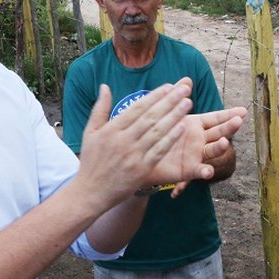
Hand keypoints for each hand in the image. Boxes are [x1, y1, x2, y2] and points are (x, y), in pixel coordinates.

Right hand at [75, 81, 192, 207]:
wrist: (90, 192)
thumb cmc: (91, 161)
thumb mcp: (90, 132)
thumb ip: (99, 108)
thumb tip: (105, 86)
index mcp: (111, 130)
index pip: (137, 108)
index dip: (154, 96)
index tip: (168, 86)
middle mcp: (123, 140)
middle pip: (150, 117)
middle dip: (169, 101)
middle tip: (184, 89)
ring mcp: (133, 155)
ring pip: (157, 131)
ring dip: (174, 116)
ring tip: (188, 103)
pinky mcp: (141, 169)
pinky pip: (159, 151)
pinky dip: (171, 138)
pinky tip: (182, 127)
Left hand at [146, 105, 245, 186]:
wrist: (144, 155)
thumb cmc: (158, 133)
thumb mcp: (168, 114)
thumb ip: (178, 97)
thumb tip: (187, 79)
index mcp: (196, 125)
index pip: (216, 118)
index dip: (230, 114)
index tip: (243, 111)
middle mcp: (200, 140)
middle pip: (219, 132)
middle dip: (229, 127)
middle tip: (238, 121)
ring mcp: (197, 155)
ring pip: (213, 150)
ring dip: (220, 146)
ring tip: (224, 142)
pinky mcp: (189, 170)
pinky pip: (199, 171)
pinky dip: (205, 172)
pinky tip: (208, 171)